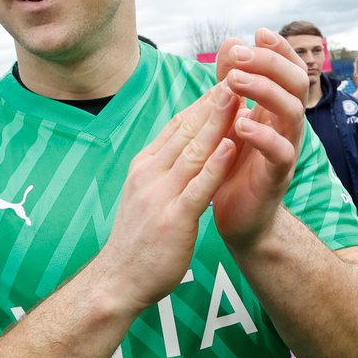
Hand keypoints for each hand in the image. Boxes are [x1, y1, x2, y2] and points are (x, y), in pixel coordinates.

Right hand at [97, 80, 239, 315]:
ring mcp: (160, 195)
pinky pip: (198, 185)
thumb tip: (181, 149)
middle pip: (184, 132)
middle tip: (236, 76)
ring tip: (238, 98)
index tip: (222, 83)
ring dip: (217, 123)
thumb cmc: (136, 242)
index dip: (199, 105)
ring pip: (193, 151)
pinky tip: (232, 144)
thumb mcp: (143, 196)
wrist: (118, 280)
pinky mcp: (174, 218)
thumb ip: (161, 172)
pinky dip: (216, 163)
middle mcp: (149, 175)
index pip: (174, 128)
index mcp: (143, 168)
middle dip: (211, 104)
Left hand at [211, 28, 308, 250]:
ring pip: (292, 112)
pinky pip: (281, 151)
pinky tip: (241, 123)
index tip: (256, 33)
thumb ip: (230, 83)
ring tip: (234, 80)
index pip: (287, 69)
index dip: (277, 50)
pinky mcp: (277, 176)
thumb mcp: (228, 118)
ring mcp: (286, 149)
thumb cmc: (233, 165)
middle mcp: (287, 125)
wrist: (238, 218)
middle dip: (270, 63)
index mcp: (276, 109)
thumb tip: (230, 41)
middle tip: (239, 54)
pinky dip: (263, 135)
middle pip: (295, 83)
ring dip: (264, 91)